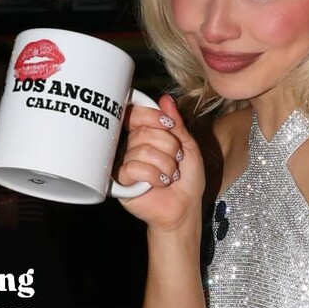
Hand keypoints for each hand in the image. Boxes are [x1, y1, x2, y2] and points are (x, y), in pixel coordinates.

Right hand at [114, 94, 204, 231]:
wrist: (185, 208)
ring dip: (164, 164)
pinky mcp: (121, 181)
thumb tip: (164, 99)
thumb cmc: (186, 180)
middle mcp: (131, 147)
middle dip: (168, 147)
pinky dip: (153, 175)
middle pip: (143, 132)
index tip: (169, 126)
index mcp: (145, 136)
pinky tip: (159, 183)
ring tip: (170, 176)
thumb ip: (176, 123)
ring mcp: (124, 164)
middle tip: (176, 161)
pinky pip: (133, 167)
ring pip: (141, 150)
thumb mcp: (188, 146)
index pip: (136, 114)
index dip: (152, 117)